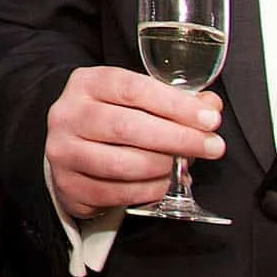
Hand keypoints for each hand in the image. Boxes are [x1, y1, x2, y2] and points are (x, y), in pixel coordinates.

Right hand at [45, 65, 224, 218]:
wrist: (69, 150)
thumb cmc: (109, 121)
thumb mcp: (135, 100)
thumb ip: (173, 101)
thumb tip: (210, 105)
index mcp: (87, 83)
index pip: (133, 88)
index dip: (175, 104)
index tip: (209, 117)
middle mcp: (69, 114)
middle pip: (128, 126)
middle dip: (178, 138)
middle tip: (212, 146)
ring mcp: (64, 151)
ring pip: (123, 164)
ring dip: (163, 167)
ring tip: (183, 166)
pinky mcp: (70, 185)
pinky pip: (117, 193)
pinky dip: (149, 190)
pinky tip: (163, 182)